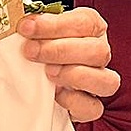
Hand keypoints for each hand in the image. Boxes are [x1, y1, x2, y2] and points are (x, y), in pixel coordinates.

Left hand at [19, 6, 119, 122]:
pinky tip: (55, 95)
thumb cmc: (38, 48)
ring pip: (107, 81)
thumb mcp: (37, 31)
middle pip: (98, 51)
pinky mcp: (90, 108)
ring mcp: (99, 82)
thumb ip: (34, 26)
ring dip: (74, 75)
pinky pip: (94, 108)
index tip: (27, 27)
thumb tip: (23, 22)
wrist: (33, 82)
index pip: (85, 22)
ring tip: (47, 73)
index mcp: (92, 28)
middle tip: (31, 51)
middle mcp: (99, 54)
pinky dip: (74, 102)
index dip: (56, 25)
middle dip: (61, 50)